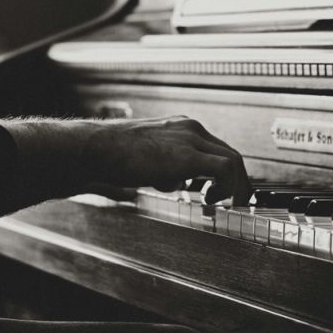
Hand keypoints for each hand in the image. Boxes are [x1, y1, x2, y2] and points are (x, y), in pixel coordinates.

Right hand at [0, 116, 251, 206]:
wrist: (96, 148)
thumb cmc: (112, 156)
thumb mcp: (147, 162)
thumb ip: (165, 170)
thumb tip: (175, 183)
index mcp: (180, 127)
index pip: (215, 148)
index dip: (224, 172)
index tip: (222, 190)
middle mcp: (189, 128)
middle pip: (229, 153)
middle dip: (236, 180)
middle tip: (235, 201)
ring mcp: (190, 138)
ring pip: (233, 160)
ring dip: (235, 186)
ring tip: (226, 204)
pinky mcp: (188, 154)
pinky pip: (226, 169)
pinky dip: (228, 187)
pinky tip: (213, 201)